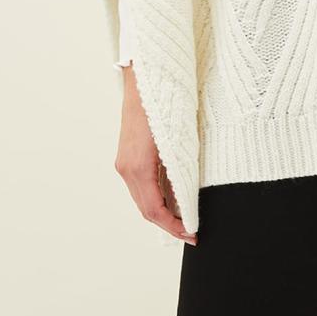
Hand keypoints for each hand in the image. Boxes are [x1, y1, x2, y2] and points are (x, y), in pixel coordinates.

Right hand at [115, 65, 196, 243]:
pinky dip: (155, 198)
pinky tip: (172, 200)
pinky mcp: (126, 157)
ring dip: (162, 213)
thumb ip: (179, 173)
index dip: (174, 226)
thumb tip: (187, 201)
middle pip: (146, 210)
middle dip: (169, 225)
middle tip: (191, 232)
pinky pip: (140, 187)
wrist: (143, 81)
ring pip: (142, 200)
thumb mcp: (177, 142)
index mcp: (139, 167)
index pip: (155, 210)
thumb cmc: (163, 106)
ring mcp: (124, 163)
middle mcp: (126, 169)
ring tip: (184, 219)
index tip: (192, 234)